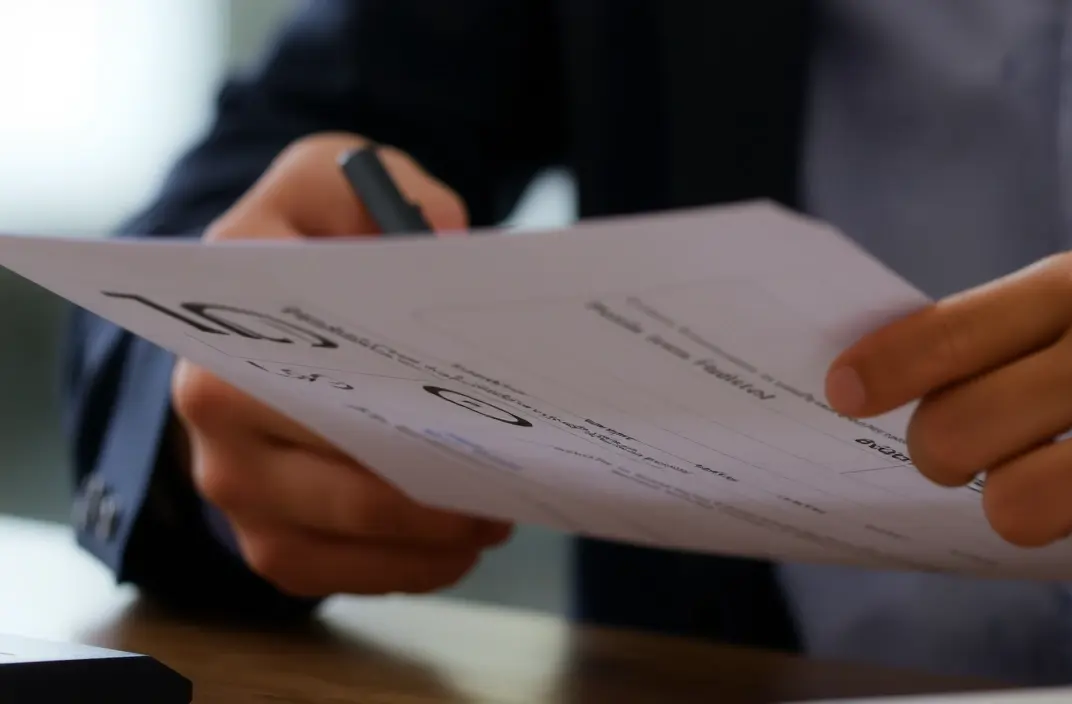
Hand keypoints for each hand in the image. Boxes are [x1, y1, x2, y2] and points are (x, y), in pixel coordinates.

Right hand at [171, 132, 510, 597]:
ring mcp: (236, 487)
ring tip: (497, 513)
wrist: (267, 305)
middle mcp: (212, 415)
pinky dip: (411, 567)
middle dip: (433, 489)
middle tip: (508, 478)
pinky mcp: (266, 539)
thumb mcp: (334, 174)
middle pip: (339, 479)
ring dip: (432, 538)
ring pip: (344, 536)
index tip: (470, 404)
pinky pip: (341, 576)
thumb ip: (391, 185)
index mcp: (224, 321)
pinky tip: (464, 541)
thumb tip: (447, 238)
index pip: (308, 377)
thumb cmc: (308, 239)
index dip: (397, 401)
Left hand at [825, 246, 1071, 596]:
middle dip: (946, 454)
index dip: (876, 374)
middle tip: (979, 448)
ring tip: (1071, 476)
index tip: (846, 392)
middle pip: (952, 439)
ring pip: (1011, 511)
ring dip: (1027, 505)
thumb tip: (888, 377)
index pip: (941, 336)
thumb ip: (1010, 328)